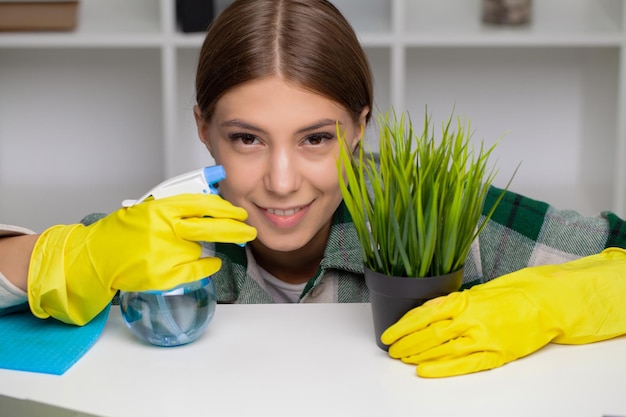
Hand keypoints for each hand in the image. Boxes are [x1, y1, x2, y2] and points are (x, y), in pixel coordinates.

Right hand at [28, 193, 256, 324]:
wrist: (98, 256)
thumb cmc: (126, 231)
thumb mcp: (151, 207)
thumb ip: (182, 202)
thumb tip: (215, 185)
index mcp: (161, 209)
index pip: (202, 204)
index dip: (225, 208)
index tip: (239, 212)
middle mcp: (164, 230)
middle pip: (210, 228)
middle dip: (235, 230)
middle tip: (248, 231)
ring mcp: (164, 255)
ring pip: (202, 250)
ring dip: (206, 248)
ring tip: (191, 248)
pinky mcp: (163, 276)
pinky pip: (198, 270)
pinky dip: (207, 267)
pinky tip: (206, 263)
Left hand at [381, 248, 625, 377]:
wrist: (545, 303)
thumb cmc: (511, 294)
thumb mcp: (476, 292)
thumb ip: (451, 305)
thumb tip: (424, 316)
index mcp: (462, 300)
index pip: (422, 314)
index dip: (401, 326)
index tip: (387, 334)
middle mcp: (469, 319)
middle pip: (427, 335)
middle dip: (405, 343)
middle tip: (392, 350)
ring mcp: (482, 338)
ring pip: (440, 350)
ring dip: (418, 356)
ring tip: (403, 359)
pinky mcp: (495, 354)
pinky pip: (463, 364)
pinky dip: (441, 368)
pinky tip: (424, 371)